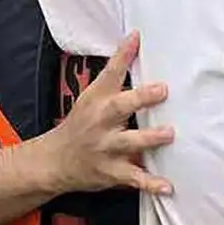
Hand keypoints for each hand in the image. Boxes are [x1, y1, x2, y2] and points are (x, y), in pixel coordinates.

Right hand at [45, 32, 174, 194]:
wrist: (54, 162)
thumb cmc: (81, 124)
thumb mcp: (92, 96)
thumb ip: (114, 73)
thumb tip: (135, 39)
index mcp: (97, 100)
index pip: (109, 73)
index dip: (122, 55)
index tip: (136, 38)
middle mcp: (100, 122)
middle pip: (120, 107)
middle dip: (141, 98)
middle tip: (163, 90)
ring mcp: (106, 148)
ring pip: (129, 142)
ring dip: (150, 138)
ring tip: (169, 134)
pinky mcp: (111, 172)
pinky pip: (133, 178)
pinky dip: (151, 184)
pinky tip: (168, 187)